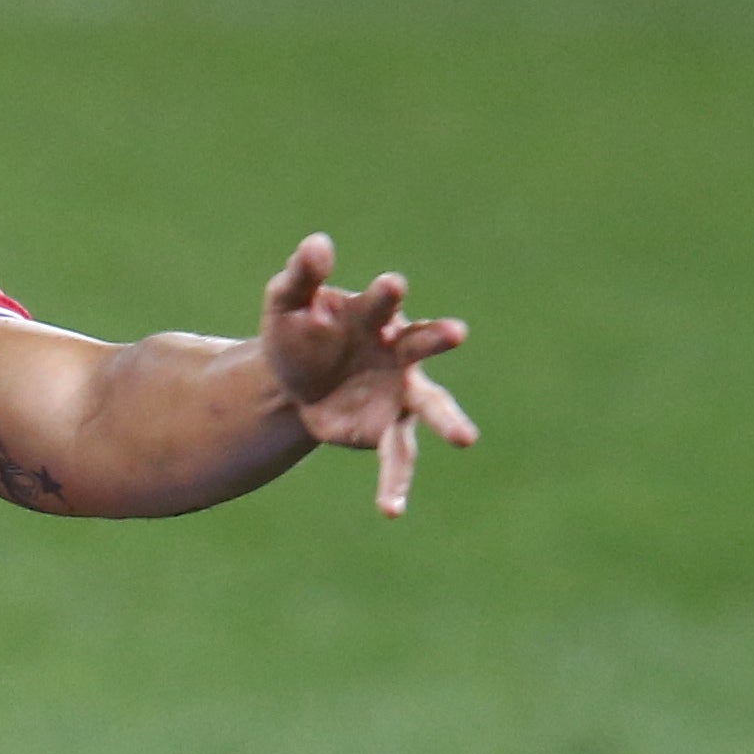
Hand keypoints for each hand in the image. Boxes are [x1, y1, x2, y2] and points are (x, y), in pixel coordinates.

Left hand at [258, 235, 478, 517]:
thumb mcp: (287, 303)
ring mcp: (398, 393)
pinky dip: (395, 483)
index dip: (386, 294)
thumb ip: (302, 276)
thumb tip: (317, 243)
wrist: (289, 379)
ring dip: (447, 420)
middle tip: (457, 332)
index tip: (390, 285)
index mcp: (374, 316)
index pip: (382, 302)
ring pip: (428, 407)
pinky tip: (391, 510)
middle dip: (436, 338)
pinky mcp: (387, 428)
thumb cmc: (297, 332)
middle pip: (422, 344)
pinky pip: (397, 457)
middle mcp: (398, 352)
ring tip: (466, 438)